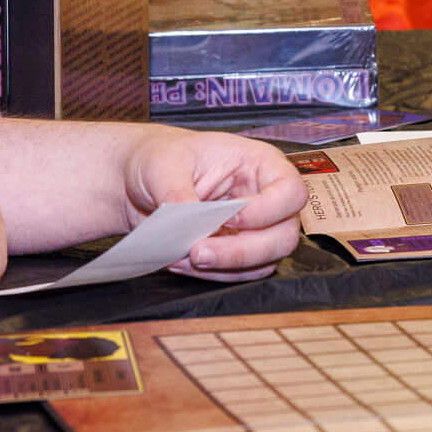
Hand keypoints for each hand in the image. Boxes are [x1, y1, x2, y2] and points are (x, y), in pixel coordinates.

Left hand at [121, 129, 306, 279]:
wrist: (140, 177)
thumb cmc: (162, 157)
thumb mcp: (164, 165)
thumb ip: (178, 196)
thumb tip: (188, 229)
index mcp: (261, 164)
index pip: (291, 191)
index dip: (268, 210)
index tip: (229, 218)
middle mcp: (266, 197)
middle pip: (284, 235)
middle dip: (243, 251)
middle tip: (198, 252)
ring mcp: (255, 228)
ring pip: (266, 261)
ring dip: (225, 266)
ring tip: (183, 258)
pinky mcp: (238, 250)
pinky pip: (241, 273)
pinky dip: (213, 274)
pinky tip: (181, 261)